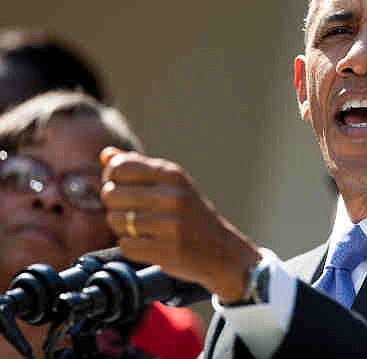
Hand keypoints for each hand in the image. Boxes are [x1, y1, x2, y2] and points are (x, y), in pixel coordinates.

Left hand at [100, 147, 260, 302]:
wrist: (220, 249)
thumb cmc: (189, 213)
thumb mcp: (171, 184)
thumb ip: (139, 167)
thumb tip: (106, 155)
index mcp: (174, 175)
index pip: (120, 167)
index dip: (112, 178)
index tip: (122, 187)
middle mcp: (174, 196)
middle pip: (112, 194)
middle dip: (113, 205)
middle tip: (129, 211)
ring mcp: (172, 225)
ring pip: (116, 221)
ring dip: (121, 228)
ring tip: (139, 229)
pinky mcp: (168, 250)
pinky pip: (126, 245)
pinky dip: (131, 246)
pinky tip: (147, 243)